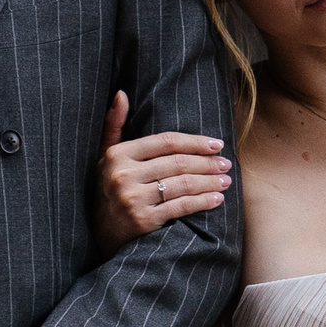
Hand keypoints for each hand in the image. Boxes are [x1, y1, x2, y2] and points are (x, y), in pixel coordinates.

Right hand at [93, 91, 230, 256]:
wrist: (100, 233)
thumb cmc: (108, 189)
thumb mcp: (105, 156)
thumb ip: (114, 125)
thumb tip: (121, 94)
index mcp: (118, 155)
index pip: (165, 142)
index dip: (194, 141)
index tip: (216, 144)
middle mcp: (124, 175)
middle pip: (177, 163)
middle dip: (207, 162)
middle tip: (225, 163)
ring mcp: (133, 198)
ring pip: (182, 184)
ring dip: (209, 181)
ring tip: (225, 180)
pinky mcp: (143, 220)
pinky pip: (181, 206)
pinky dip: (203, 201)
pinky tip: (217, 198)